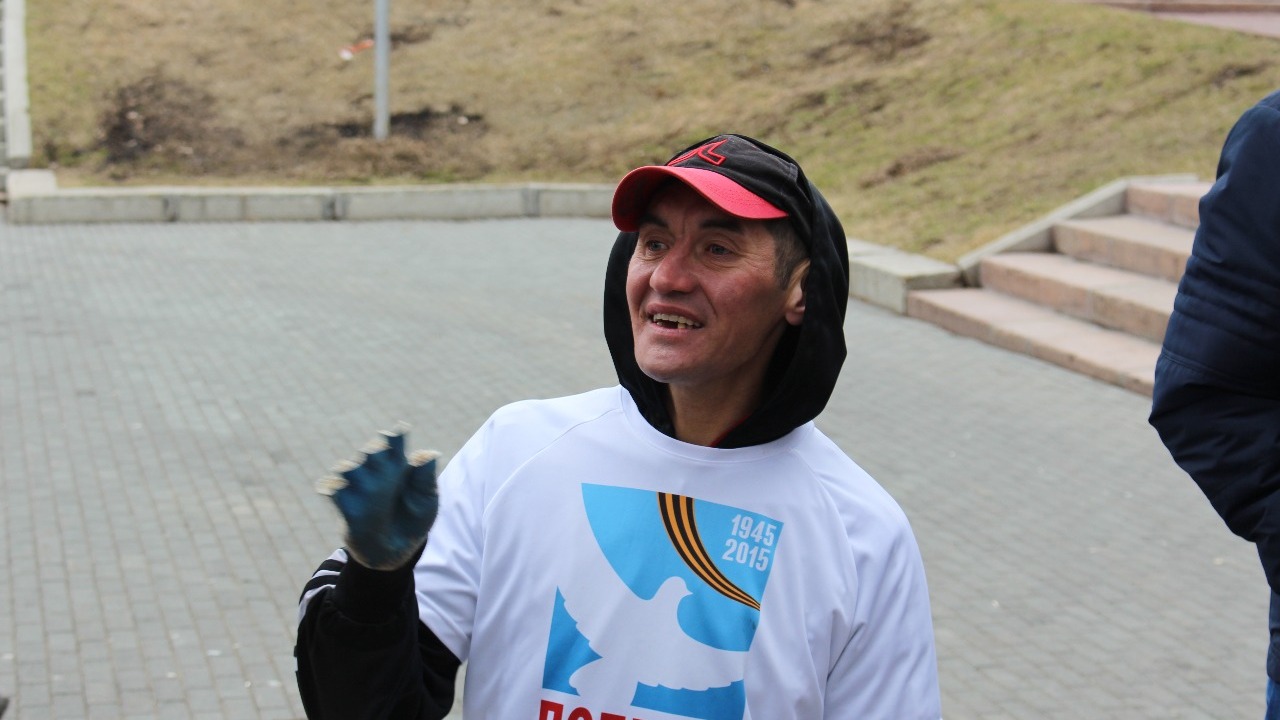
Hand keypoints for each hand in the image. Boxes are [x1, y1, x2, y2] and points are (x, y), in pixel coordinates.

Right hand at [316, 424, 440, 570]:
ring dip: (356, 474)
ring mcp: (358, 488)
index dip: (395, 437)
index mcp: (398, 465)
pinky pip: (333, 489)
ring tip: (372, 491)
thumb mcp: (426, 502)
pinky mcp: (345, 505)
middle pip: (371, 450)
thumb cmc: (414, 520)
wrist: (396, 551)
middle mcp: (376, 472)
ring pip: (348, 468)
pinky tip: (341, 494)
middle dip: (377, 455)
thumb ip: (426, 479)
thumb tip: (430, 455)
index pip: (393, 441)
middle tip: (389, 471)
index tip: (401, 438)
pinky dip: (335, 489)